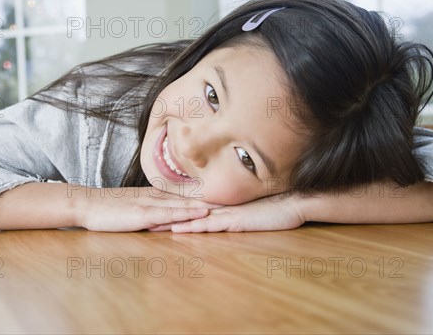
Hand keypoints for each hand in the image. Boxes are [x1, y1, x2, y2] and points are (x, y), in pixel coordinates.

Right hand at [78, 187, 221, 231]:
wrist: (86, 204)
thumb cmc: (106, 208)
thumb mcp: (131, 207)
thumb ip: (149, 210)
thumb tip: (164, 218)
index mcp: (154, 195)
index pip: (185, 195)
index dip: (206, 196)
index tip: (226, 196)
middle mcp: (156, 196)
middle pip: (190, 197)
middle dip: (213, 200)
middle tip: (238, 199)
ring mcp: (150, 203)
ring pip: (184, 204)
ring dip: (207, 205)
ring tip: (229, 206)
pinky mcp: (143, 214)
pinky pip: (169, 213)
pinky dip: (186, 214)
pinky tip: (200, 214)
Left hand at [154, 193, 305, 232]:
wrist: (292, 204)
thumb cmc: (271, 208)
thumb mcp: (245, 212)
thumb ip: (229, 213)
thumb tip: (215, 216)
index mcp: (218, 204)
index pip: (188, 206)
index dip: (167, 208)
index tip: (149, 210)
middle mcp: (217, 207)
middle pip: (184, 210)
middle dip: (161, 214)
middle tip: (140, 217)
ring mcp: (224, 213)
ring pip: (191, 217)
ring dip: (170, 221)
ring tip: (149, 225)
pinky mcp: (233, 221)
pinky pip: (209, 225)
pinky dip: (191, 227)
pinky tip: (177, 229)